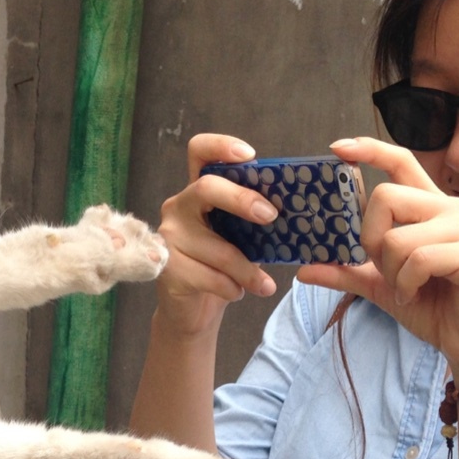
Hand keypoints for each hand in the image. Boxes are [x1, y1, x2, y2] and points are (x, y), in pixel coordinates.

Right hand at [154, 133, 280, 335]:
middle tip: (271, 217)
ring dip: (248, 270)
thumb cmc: (219, 268)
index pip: (199, 152)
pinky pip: (211, 277)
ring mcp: (169, 237)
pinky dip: (233, 288)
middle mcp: (177, 207)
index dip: (221, 146)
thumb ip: (251, 219)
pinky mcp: (168, 269)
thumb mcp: (238, 237)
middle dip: (242, 200)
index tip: (249, 155)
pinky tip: (238, 293)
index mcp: (197, 192)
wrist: (190, 312)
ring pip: (219, 248)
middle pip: (207, 188)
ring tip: (266, 285)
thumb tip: (290, 211)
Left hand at [296, 137, 458, 381]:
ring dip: (391, 272)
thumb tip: (302, 270)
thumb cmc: (433, 309)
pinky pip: (418, 259)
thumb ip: (346, 273)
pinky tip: (414, 297)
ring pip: (398, 236)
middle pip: (386, 197)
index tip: (338, 149)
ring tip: (406, 288)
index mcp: (431, 208)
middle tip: (384, 269)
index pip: (402, 161)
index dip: (370, 150)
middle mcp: (452, 209)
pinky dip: (405, 285)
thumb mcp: (381, 288)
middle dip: (371, 239)